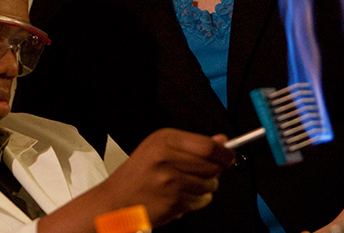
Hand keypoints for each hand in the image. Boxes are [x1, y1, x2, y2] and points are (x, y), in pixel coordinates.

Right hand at [100, 128, 233, 225]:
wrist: (114, 203)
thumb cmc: (137, 177)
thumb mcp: (159, 150)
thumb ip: (192, 146)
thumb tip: (222, 141)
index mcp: (164, 140)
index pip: (207, 146)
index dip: (224, 153)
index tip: (229, 156)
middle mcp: (166, 158)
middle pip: (213, 165)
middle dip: (215, 172)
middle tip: (205, 173)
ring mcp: (170, 181)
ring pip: (210, 185)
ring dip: (205, 188)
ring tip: (184, 186)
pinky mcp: (173, 201)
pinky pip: (200, 201)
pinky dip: (196, 202)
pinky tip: (179, 197)